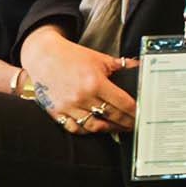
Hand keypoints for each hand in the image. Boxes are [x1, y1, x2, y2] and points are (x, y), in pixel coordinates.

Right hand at [20, 29, 139, 137]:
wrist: (43, 56)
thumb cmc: (71, 56)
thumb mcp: (100, 58)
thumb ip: (121, 65)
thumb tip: (139, 67)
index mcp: (95, 82)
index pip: (123, 103)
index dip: (135, 111)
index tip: (142, 115)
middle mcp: (82, 97)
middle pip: (111, 116)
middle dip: (126, 122)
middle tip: (134, 124)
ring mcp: (68, 106)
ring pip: (94, 126)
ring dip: (109, 129)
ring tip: (118, 127)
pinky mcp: (56, 112)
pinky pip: (74, 128)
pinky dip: (87, 130)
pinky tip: (96, 127)